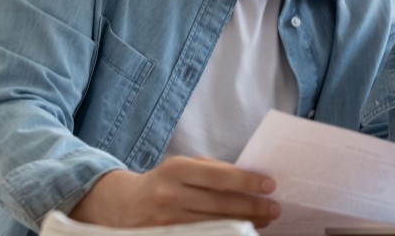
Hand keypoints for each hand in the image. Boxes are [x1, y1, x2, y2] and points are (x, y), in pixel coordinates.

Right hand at [69, 156, 279, 228]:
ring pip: (214, 225)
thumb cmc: (162, 182)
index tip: (270, 185)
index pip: (219, 177)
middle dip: (252, 207)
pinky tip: (240, 233)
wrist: (120, 206)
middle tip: (275, 209)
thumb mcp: (182, 166)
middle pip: (220, 204)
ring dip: (244, 224)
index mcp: (176, 170)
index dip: (247, 182)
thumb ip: (211, 170)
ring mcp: (166, 222)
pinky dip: (224, 235)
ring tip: (265, 221)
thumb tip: (248, 177)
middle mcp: (170, 195)